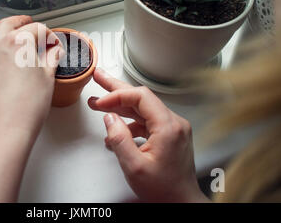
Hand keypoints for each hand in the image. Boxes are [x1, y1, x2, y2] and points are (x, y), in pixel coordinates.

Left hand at [0, 15, 62, 137]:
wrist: (4, 130)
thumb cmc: (26, 106)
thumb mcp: (47, 78)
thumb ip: (51, 59)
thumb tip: (54, 52)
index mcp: (17, 42)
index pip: (36, 28)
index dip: (50, 35)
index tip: (56, 45)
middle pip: (10, 24)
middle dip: (23, 23)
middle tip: (34, 27)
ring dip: (12, 34)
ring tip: (27, 45)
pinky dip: (5, 49)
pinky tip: (17, 62)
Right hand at [88, 69, 208, 202]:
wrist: (181, 203)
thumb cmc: (164, 190)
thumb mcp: (134, 166)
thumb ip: (119, 139)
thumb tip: (109, 118)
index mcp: (168, 127)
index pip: (140, 96)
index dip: (117, 95)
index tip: (101, 102)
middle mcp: (174, 123)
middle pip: (141, 98)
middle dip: (116, 89)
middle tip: (99, 77)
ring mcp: (172, 128)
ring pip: (142, 108)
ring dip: (120, 106)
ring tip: (99, 103)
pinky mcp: (169, 135)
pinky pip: (146, 121)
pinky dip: (129, 122)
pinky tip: (115, 128)